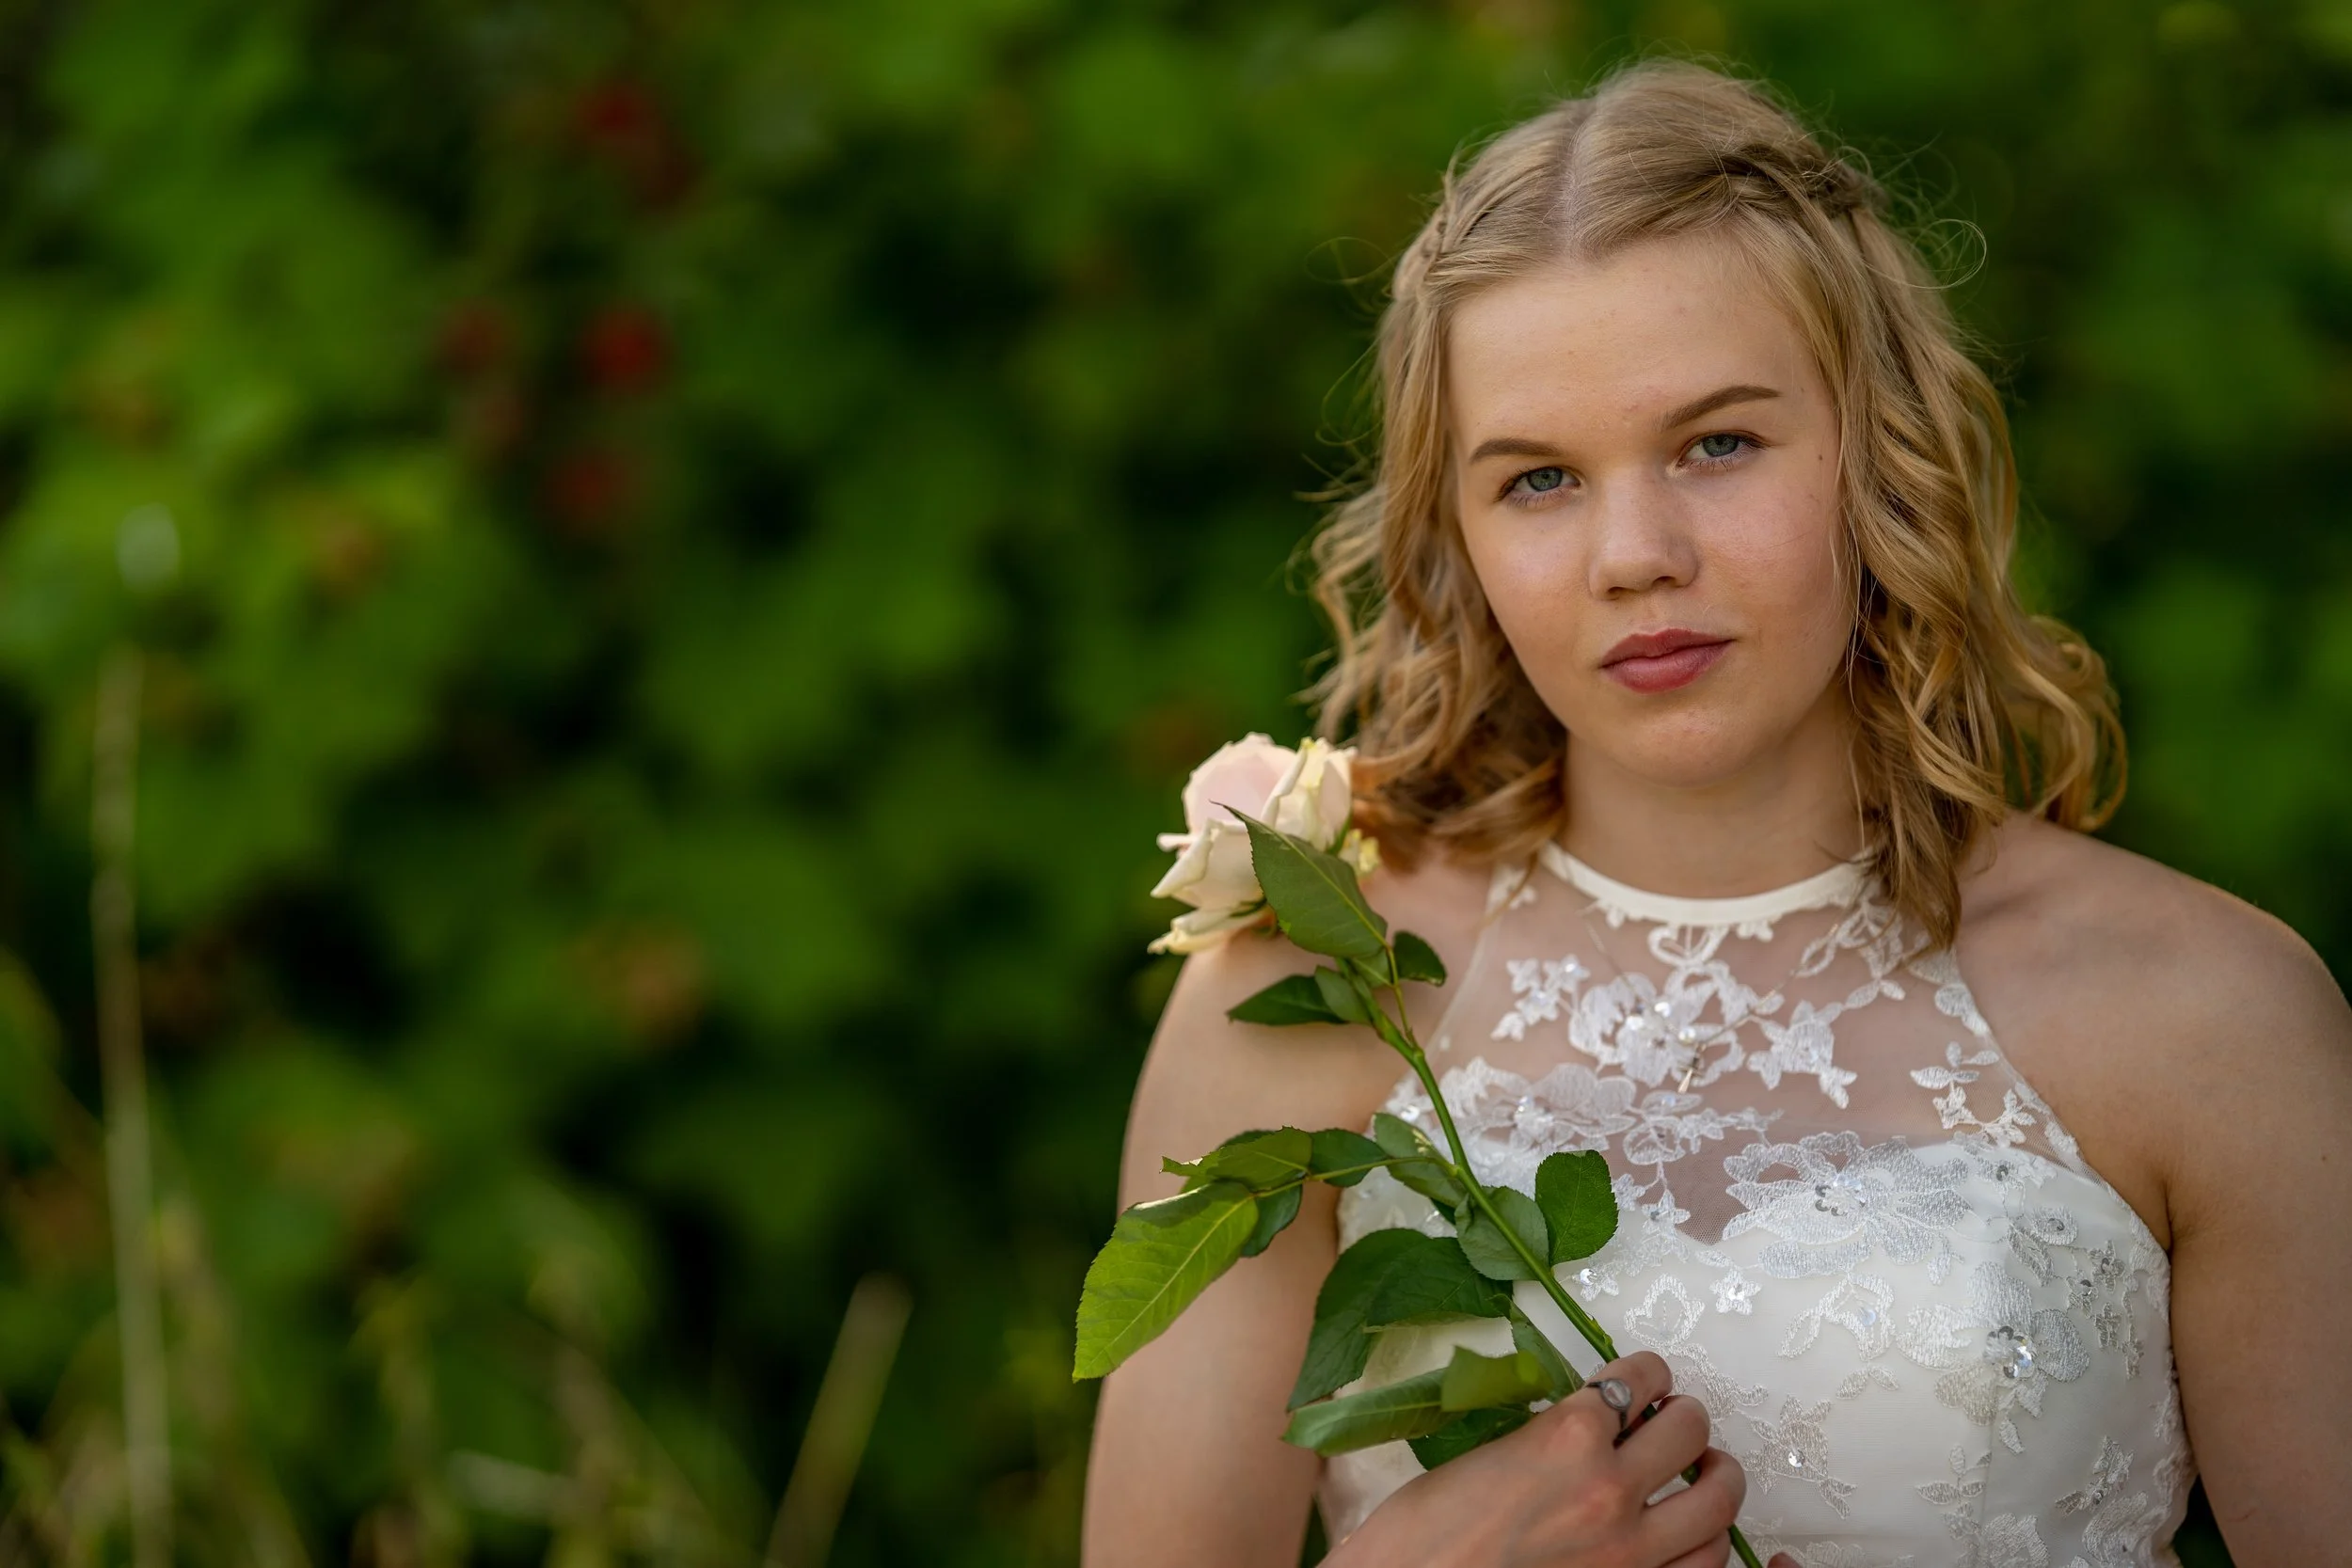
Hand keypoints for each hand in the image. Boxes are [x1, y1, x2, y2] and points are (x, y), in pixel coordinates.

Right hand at [1327, 1352, 1798, 1567]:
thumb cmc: (1421, 1538)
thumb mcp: (1483, 1455)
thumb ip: (1546, 1434)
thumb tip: (1583, 1425)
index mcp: (1566, 1436)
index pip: (1642, 1377)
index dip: (1646, 1373)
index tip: (1642, 1380)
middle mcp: (1610, 1487)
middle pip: (1692, 1428)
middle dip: (1683, 1417)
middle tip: (1670, 1422)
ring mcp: (1631, 1550)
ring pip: (1719, 1500)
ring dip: (1713, 1477)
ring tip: (1701, 1473)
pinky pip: (1706, 1566)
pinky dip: (1706, 1544)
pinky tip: (1690, 1536)